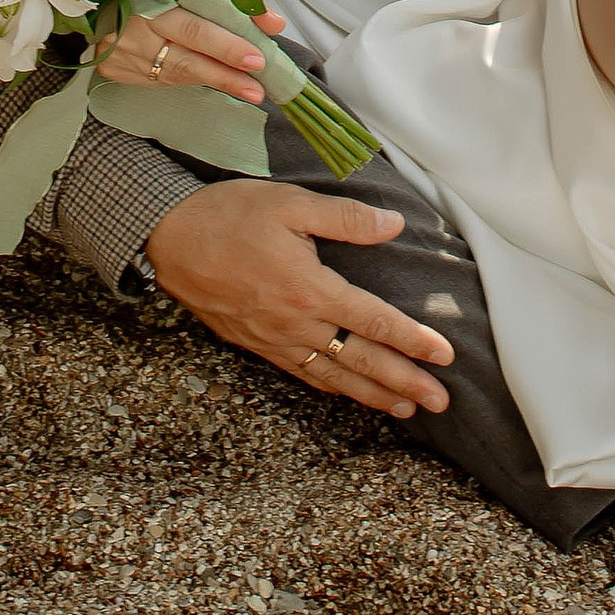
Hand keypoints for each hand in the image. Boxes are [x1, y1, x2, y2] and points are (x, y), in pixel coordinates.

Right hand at [95, 0, 283, 103]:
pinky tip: (215, 84)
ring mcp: (119, 52)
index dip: (226, 44)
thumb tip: (274, 23)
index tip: (257, 57)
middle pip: (185, 58)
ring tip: (251, 92)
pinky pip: (158, 79)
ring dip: (215, 83)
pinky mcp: (113, 68)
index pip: (194, 27)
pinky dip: (188, 81)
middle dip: (225, 73)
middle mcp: (132, 28)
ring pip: (173, 74)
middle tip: (259, 86)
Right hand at [142, 179, 454, 416]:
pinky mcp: (256, 344)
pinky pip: (302, 373)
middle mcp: (295, 323)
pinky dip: (332, 388)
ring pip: (333, 376)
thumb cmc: (229, 215)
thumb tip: (394, 224)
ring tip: (406, 410)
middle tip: (441, 402)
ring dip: (373, 394)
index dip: (412, 339)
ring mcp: (274, 339)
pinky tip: (348, 393)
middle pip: (360, 360)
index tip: (445, 355)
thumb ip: (346, 218)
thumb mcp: (290, 203)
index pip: (373, 320)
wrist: (169, 239)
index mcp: (309, 288)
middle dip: (404, 382)